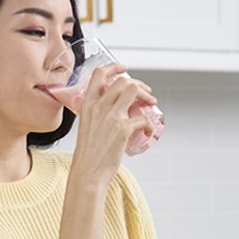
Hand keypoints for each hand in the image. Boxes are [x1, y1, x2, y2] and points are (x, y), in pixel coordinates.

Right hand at [70, 62, 158, 185]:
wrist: (88, 171)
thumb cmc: (89, 154)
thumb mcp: (87, 127)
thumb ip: (97, 116)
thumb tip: (111, 114)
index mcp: (88, 104)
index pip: (99, 74)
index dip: (114, 67)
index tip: (124, 68)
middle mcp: (99, 107)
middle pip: (122, 81)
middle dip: (138, 83)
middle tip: (145, 92)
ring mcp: (112, 117)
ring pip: (133, 91)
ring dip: (146, 96)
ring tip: (151, 104)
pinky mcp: (123, 129)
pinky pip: (143, 118)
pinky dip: (150, 124)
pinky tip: (149, 131)